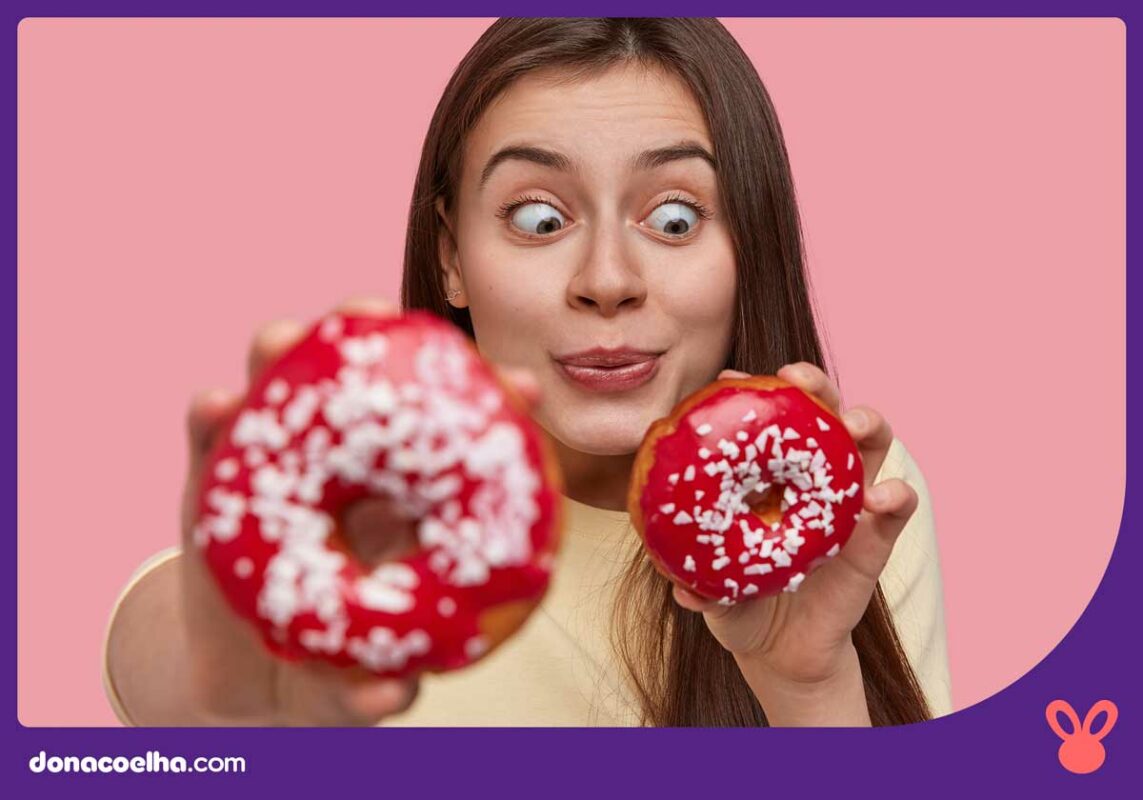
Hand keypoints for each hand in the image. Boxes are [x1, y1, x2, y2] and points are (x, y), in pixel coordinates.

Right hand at [179, 296, 540, 724]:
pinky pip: (211, 439)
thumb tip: (391, 696)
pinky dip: (211, 415)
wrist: (256, 670)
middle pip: (360, 387)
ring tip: (284, 341)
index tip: (521, 386)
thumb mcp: (362, 667)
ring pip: (281, 393)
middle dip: (367, 338)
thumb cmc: (338, 655)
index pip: (449, 439)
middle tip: (375, 316)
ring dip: (281, 355)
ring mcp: (280, 464)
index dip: (488, 404)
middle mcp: (347, 468)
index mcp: (405, 500)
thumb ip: (376, 680)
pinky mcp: (213, 480)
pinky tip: (215, 404)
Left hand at [672, 363, 917, 692]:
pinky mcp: (876, 538)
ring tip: (852, 425)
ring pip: (870, 443)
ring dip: (867, 421)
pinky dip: (896, 495)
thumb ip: (700, 586)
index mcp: (765, 476)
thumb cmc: (738, 604)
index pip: (765, 419)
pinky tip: (881, 497)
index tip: (728, 379)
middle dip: (815, 384)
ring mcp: (847, 502)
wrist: (779, 653)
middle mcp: (809, 478)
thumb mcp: (712, 591)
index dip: (751, 392)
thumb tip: (682, 591)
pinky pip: (897, 507)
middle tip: (797, 379)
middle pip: (823, 411)